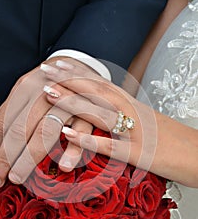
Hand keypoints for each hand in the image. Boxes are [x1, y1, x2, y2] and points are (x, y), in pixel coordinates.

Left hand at [0, 60, 92, 187]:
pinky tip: (63, 166)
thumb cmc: (47, 83)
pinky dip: (73, 149)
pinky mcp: (89, 109)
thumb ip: (4, 114)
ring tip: (18, 178)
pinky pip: (80, 132)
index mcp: (25, 88)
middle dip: (6, 157)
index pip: (3, 122)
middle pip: (20, 128)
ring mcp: (66, 100)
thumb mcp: (23, 93)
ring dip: (30, 157)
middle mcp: (43, 92)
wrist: (80, 64)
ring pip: (45, 131)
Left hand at [41, 59, 157, 172]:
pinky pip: (111, 145)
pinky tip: (69, 134)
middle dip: (70, 80)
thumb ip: (125, 118)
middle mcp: (133, 113)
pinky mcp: (141, 154)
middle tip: (45, 71)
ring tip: (48, 94)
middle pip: (99, 91)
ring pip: (101, 112)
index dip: (80, 73)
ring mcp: (136, 132)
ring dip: (73, 102)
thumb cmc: (174, 142)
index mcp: (134, 105)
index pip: (103, 83)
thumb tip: (104, 117)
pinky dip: (89, 139)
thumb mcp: (147, 124)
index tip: (58, 64)